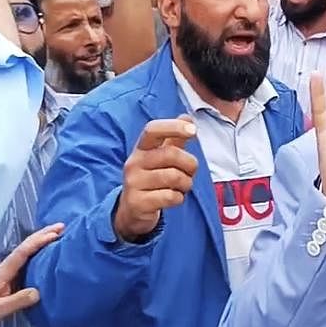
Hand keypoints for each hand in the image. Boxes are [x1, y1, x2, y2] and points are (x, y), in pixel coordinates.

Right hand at [114, 117, 198, 240]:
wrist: (132, 209)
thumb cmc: (151, 177)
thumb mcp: (160, 157)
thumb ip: (175, 138)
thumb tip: (187, 117)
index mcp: (141, 148)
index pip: (152, 129)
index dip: (174, 127)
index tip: (193, 130)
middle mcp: (134, 163)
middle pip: (171, 154)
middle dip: (190, 164)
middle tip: (191, 172)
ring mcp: (134, 183)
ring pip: (174, 177)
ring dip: (186, 183)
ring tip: (182, 186)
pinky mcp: (138, 203)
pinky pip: (170, 197)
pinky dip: (179, 198)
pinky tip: (173, 198)